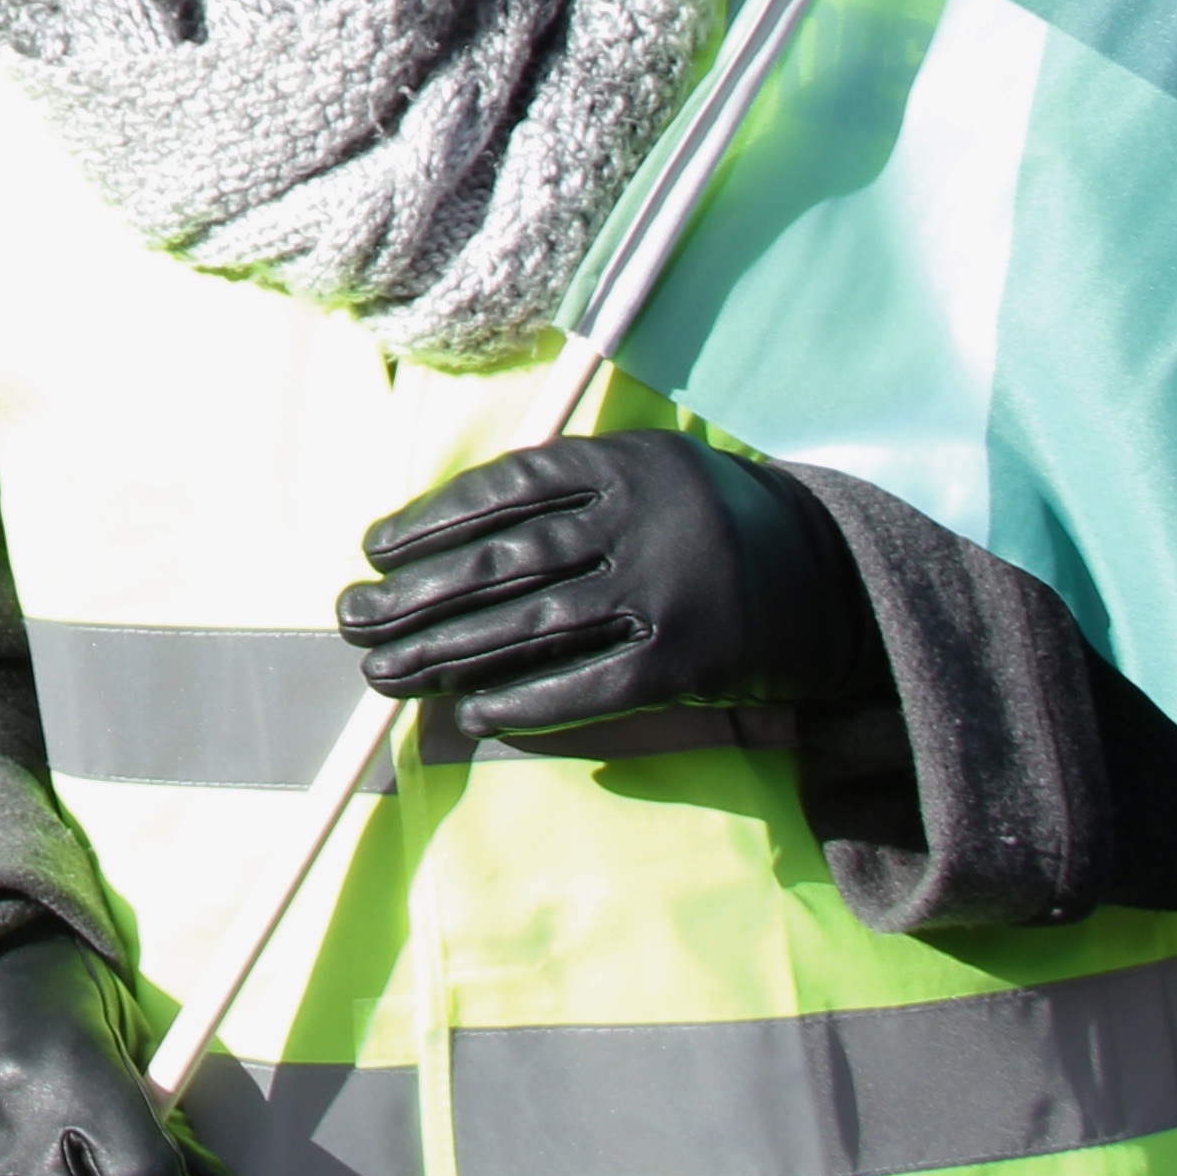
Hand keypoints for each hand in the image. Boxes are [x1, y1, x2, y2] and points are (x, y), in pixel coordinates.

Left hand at [336, 430, 870, 734]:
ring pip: (536, 626)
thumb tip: (437, 547)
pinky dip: (529, 702)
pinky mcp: (691, 660)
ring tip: (387, 673)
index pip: (506, 488)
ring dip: (450, 653)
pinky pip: (593, 686)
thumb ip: (559, 496)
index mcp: (624, 462)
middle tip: (352, 620)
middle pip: (506, 563)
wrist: (825, 580)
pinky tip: (472, 713)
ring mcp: (670, 590)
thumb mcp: (641, 477)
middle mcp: (645, 520)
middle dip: (418, 596)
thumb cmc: (698, 524)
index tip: (374, 550)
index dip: (432, 520)